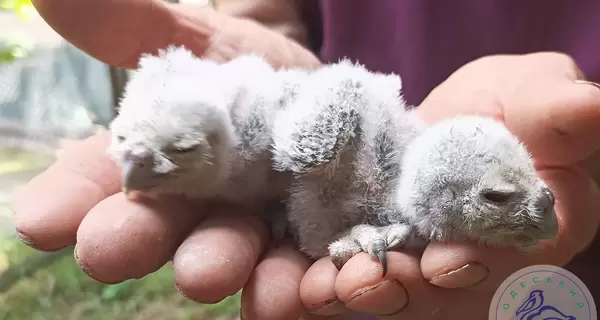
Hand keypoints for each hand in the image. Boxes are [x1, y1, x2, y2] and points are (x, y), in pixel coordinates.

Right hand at [14, 1, 322, 318]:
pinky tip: (298, 287)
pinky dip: (300, 279)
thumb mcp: (199, 42)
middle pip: (163, 226)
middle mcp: (200, 206)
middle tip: (110, 252)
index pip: (102, 179)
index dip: (70, 199)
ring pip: (234, 252)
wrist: (328, 94)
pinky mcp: (314, 241)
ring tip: (206, 275)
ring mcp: (258, 228)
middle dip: (139, 237)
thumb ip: (132, 27)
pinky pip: (304, 265)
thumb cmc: (251, 72)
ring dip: (218, 265)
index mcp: (160, 161)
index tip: (41, 219)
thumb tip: (51, 1)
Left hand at [297, 53, 599, 318]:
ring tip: (316, 291)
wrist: (468, 117)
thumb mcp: (544, 99)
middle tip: (354, 286)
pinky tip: (295, 279)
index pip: (501, 260)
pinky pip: (349, 263)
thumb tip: (595, 107)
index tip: (442, 263)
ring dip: (351, 293)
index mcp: (520, 235)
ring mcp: (415, 256)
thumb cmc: (520, 106)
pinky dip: (322, 275)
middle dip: (396, 291)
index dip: (474, 266)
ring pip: (386, 285)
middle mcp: (466, 259)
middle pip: (433, 289)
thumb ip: (562, 114)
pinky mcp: (373, 241)